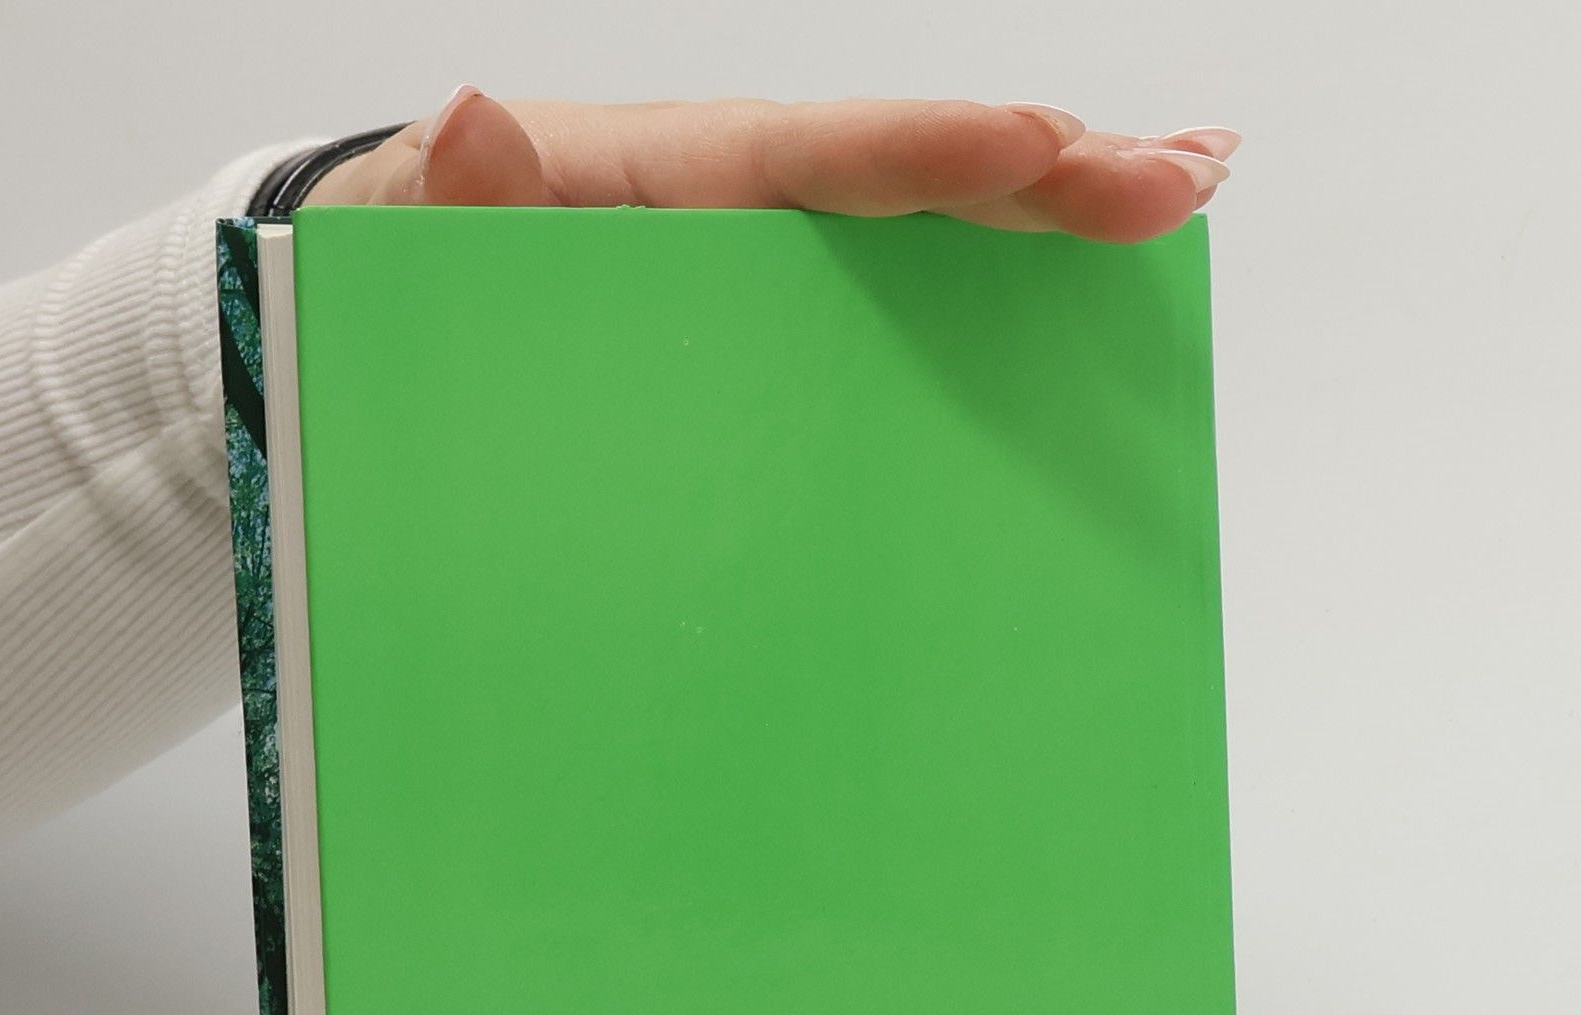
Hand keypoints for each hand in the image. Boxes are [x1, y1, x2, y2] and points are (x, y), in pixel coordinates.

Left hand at [304, 91, 1236, 243]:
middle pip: (906, 175)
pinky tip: (1077, 299)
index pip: (810, 155)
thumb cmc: (404, 267)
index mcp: (660, 175)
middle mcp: (736, 205)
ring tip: (1181, 191)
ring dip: (1050, 211)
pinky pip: (888, 303)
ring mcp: (764, 265)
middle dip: (1044, 169)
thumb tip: (471, 121)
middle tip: (1182, 174)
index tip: (1046, 143)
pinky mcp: (771, 326)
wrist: (397, 310)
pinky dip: (989, 291)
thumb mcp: (401, 239)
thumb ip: (443, 201)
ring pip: (922, 231)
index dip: (930, 148)